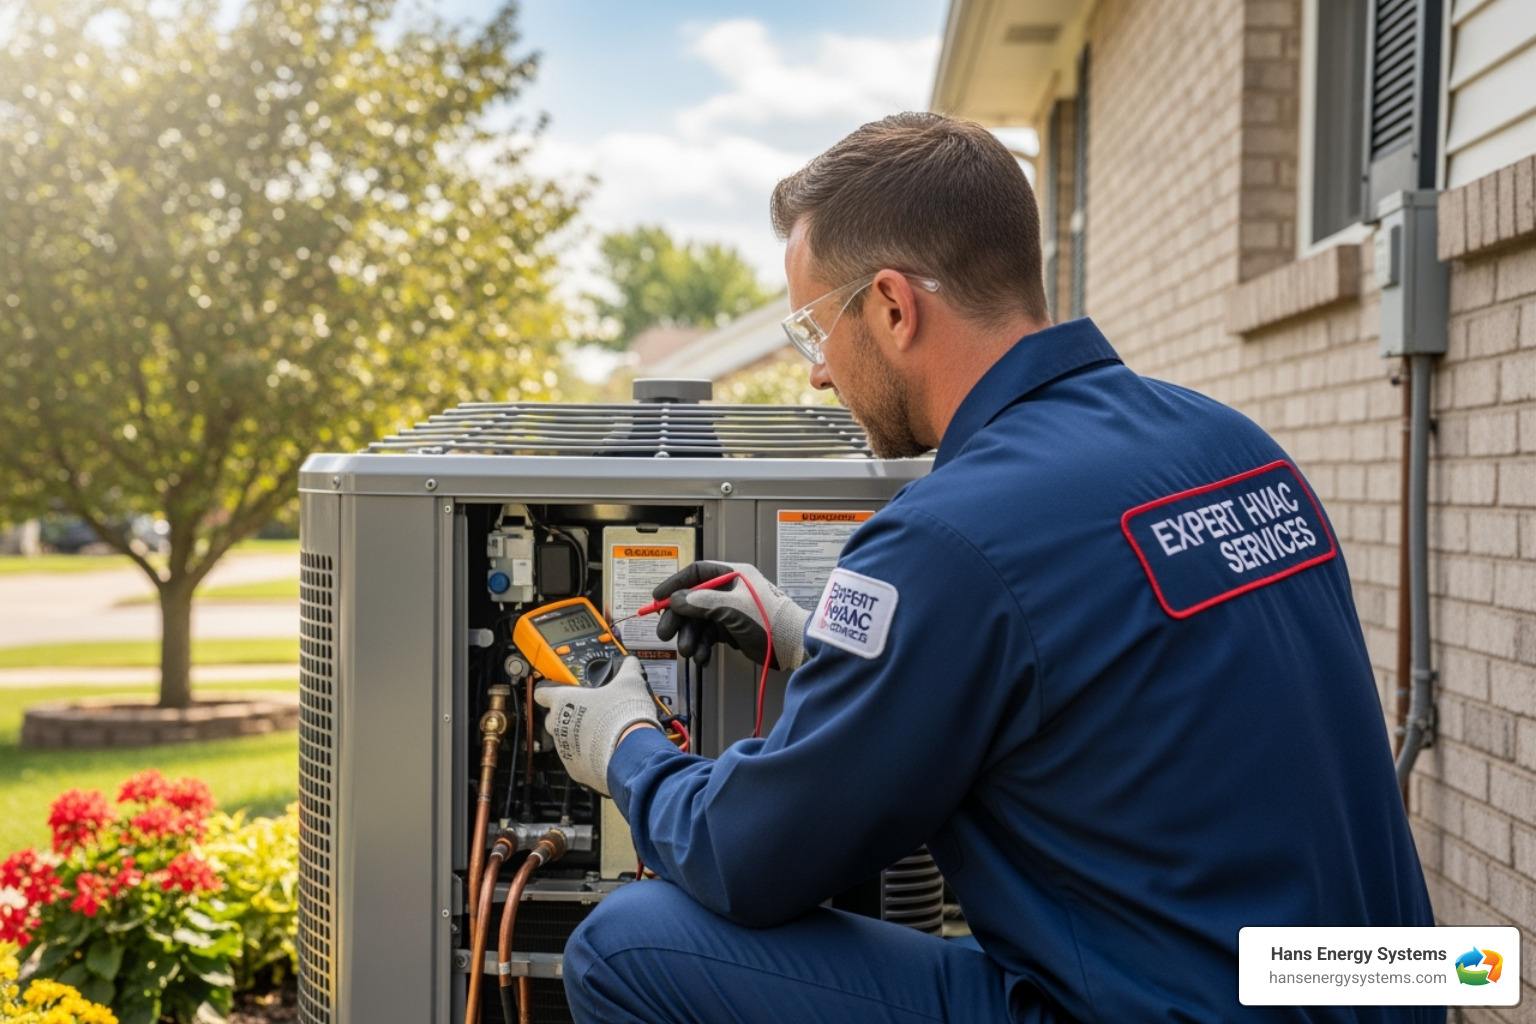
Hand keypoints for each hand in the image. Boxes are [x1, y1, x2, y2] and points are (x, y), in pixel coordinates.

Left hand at [532, 657, 659, 796]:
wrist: (630, 751)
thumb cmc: (623, 716)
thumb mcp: (629, 682)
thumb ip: (626, 669)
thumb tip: (629, 664)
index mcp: (564, 700)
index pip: (542, 692)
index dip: (549, 689)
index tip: (557, 690)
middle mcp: (558, 725)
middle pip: (552, 718)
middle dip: (567, 715)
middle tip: (588, 711)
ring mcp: (564, 749)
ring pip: (564, 740)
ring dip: (577, 736)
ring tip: (600, 732)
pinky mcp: (574, 769)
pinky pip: (576, 761)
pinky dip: (586, 757)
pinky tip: (603, 751)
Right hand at [652, 561, 809, 670]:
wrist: (793, 645)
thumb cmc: (770, 619)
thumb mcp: (733, 607)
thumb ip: (702, 601)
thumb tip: (676, 599)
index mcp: (732, 575)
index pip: (696, 573)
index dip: (675, 584)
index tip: (658, 598)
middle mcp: (729, 590)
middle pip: (693, 600)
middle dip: (679, 619)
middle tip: (665, 634)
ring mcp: (730, 610)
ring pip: (699, 621)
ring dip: (690, 637)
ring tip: (689, 652)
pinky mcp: (732, 629)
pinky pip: (709, 636)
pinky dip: (703, 647)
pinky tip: (702, 658)